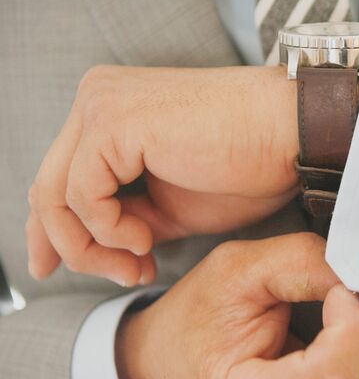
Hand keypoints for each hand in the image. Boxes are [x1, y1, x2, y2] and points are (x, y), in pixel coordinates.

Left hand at [26, 65, 297, 285]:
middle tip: (119, 279)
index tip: (58, 269)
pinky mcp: (112, 122)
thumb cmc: (248, 168)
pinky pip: (81, 195)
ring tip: (140, 265)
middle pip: (47, 189)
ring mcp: (100, 106)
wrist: (291, 135)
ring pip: (54, 197)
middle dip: (70, 248)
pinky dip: (107, 230)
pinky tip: (147, 240)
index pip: (59, 178)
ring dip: (92, 248)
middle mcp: (97, 99)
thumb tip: (100, 251)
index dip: (53, 232)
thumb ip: (130, 219)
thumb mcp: (174, 206)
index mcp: (111, 112)